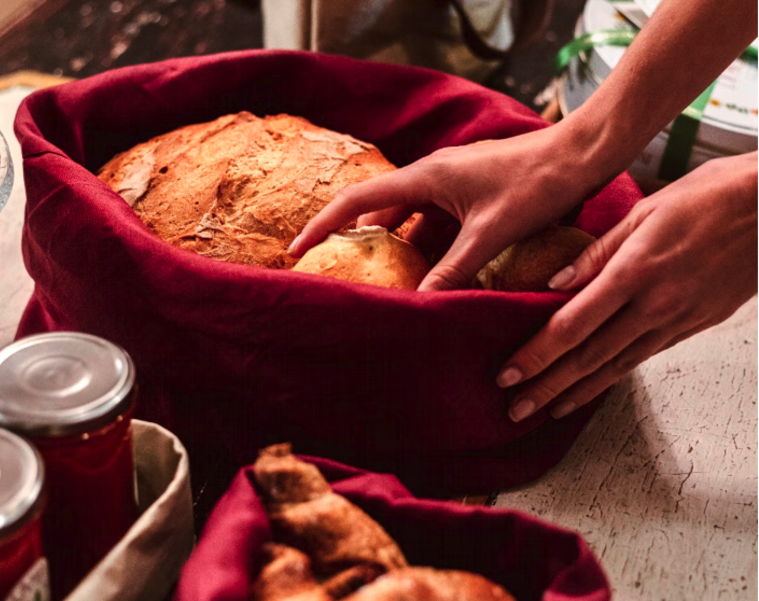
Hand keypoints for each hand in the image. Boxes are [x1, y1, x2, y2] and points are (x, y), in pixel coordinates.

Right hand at [289, 123, 611, 290]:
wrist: (578, 157)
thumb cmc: (536, 184)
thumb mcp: (491, 232)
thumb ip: (455, 269)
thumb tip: (421, 305)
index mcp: (425, 178)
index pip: (357, 201)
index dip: (322, 225)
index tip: (297, 250)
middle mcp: (430, 178)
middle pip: (377, 213)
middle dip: (354, 242)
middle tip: (335, 274)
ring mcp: (448, 187)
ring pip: (407, 223)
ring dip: (394, 251)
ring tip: (380, 284)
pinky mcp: (466, 197)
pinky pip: (433, 226)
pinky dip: (426, 251)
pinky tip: (429, 277)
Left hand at [498, 152, 757, 421]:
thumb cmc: (711, 196)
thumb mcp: (645, 211)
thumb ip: (596, 252)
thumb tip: (555, 283)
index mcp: (636, 271)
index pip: (573, 324)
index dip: (537, 354)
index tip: (508, 374)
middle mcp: (655, 305)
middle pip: (590, 356)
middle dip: (547, 386)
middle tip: (515, 410)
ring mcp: (678, 320)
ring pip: (617, 366)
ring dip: (578, 392)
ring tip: (546, 410)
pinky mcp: (695, 326)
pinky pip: (644, 357)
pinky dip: (613, 377)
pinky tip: (594, 387)